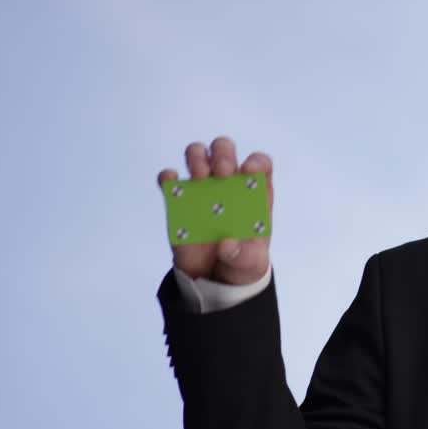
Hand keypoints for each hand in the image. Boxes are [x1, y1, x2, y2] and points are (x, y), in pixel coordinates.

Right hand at [158, 136, 272, 285]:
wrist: (213, 278)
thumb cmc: (241, 262)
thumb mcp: (251, 264)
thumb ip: (244, 256)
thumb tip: (226, 245)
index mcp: (255, 193)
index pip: (260, 164)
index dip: (256, 162)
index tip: (248, 170)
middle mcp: (229, 183)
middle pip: (225, 151)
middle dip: (223, 154)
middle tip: (222, 172)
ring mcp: (202, 189)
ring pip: (198, 155)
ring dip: (197, 158)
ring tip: (200, 176)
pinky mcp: (179, 200)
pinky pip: (169, 180)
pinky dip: (168, 177)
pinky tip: (172, 181)